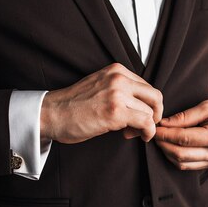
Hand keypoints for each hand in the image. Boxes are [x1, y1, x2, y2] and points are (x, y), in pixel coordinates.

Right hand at [40, 63, 162, 143]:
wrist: (52, 114)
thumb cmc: (72, 105)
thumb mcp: (100, 86)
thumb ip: (120, 90)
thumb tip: (142, 106)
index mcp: (116, 70)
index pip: (147, 86)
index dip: (147, 104)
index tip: (137, 115)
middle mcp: (119, 78)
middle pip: (155, 97)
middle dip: (155, 114)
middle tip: (145, 126)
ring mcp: (118, 95)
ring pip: (151, 112)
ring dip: (147, 126)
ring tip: (131, 132)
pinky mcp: (115, 112)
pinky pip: (146, 122)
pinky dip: (148, 132)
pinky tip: (138, 136)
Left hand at [154, 97, 207, 169]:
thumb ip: (186, 116)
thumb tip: (164, 123)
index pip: (184, 139)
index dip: (165, 134)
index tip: (154, 127)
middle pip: (181, 155)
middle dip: (163, 144)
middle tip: (153, 133)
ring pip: (183, 164)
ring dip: (167, 153)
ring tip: (160, 139)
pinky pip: (189, 166)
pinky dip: (176, 158)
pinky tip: (170, 146)